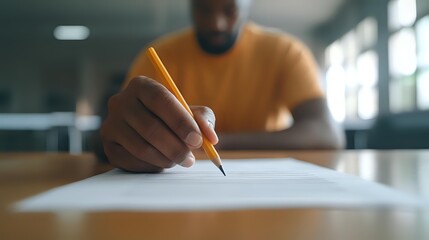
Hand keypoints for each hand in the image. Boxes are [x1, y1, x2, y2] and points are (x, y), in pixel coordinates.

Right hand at [100, 76, 217, 172]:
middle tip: (191, 158)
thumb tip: (210, 137)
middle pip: (150, 127)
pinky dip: (153, 165)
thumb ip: (203, 119)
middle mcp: (120, 101)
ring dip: (166, 158)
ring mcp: (111, 124)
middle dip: (175, 146)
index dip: (180, 121)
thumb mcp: (190, 112)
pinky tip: (163, 162)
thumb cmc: (172, 118)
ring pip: (141, 147)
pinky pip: (132, 161)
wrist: (147, 129)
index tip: (197, 139)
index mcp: (141, 85)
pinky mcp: (108, 146)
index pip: (160, 100)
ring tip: (181, 161)